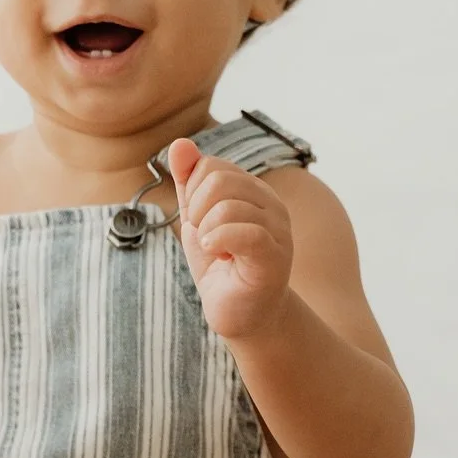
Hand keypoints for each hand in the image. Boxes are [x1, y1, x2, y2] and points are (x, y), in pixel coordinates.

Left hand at [168, 137, 293, 342]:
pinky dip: (217, 242)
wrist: (240, 314)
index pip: (211, 166)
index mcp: (254, 190)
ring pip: (227, 206)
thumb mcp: (196, 219)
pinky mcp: (275, 255)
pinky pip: (242, 231)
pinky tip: (218, 256)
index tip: (201, 224)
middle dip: (197, 211)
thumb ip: (188, 182)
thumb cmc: (221, 266)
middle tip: (207, 238)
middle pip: (219, 179)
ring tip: (217, 252)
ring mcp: (277, 229)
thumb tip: (180, 144)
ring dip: (207, 233)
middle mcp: (271, 203)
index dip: (192, 194)